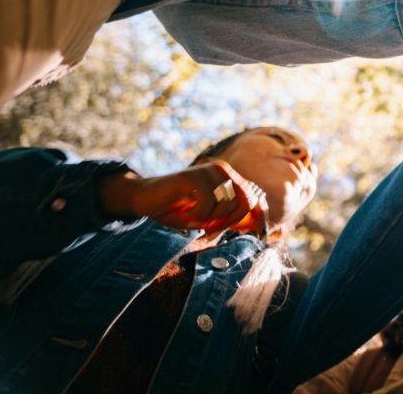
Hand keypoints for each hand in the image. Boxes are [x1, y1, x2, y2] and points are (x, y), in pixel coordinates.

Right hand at [98, 161, 266, 234]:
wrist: (145, 198)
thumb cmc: (176, 209)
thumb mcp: (208, 215)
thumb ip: (230, 216)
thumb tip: (257, 225)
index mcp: (229, 178)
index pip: (254, 198)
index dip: (249, 219)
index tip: (231, 231)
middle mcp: (223, 170)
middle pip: (246, 201)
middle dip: (229, 221)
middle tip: (208, 228)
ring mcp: (209, 170)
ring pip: (226, 203)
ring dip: (210, 219)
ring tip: (193, 217)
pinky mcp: (194, 175)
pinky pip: (207, 202)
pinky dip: (197, 215)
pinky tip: (185, 213)